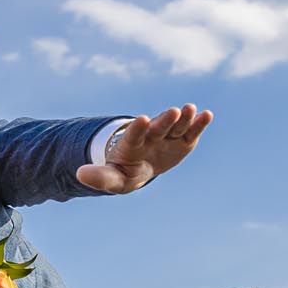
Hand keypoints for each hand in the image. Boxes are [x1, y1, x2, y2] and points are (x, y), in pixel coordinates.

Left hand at [76, 105, 211, 194]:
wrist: (141, 166)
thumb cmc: (125, 172)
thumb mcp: (113, 179)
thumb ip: (100, 177)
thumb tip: (80, 174)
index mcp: (131, 145)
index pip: (133, 135)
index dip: (137, 128)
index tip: (142, 119)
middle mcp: (150, 136)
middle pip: (157, 128)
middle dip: (164, 120)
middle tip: (173, 111)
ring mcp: (167, 136)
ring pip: (175, 126)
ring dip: (183, 118)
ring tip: (190, 109)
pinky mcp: (183, 140)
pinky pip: (191, 131)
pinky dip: (199, 124)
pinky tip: (207, 114)